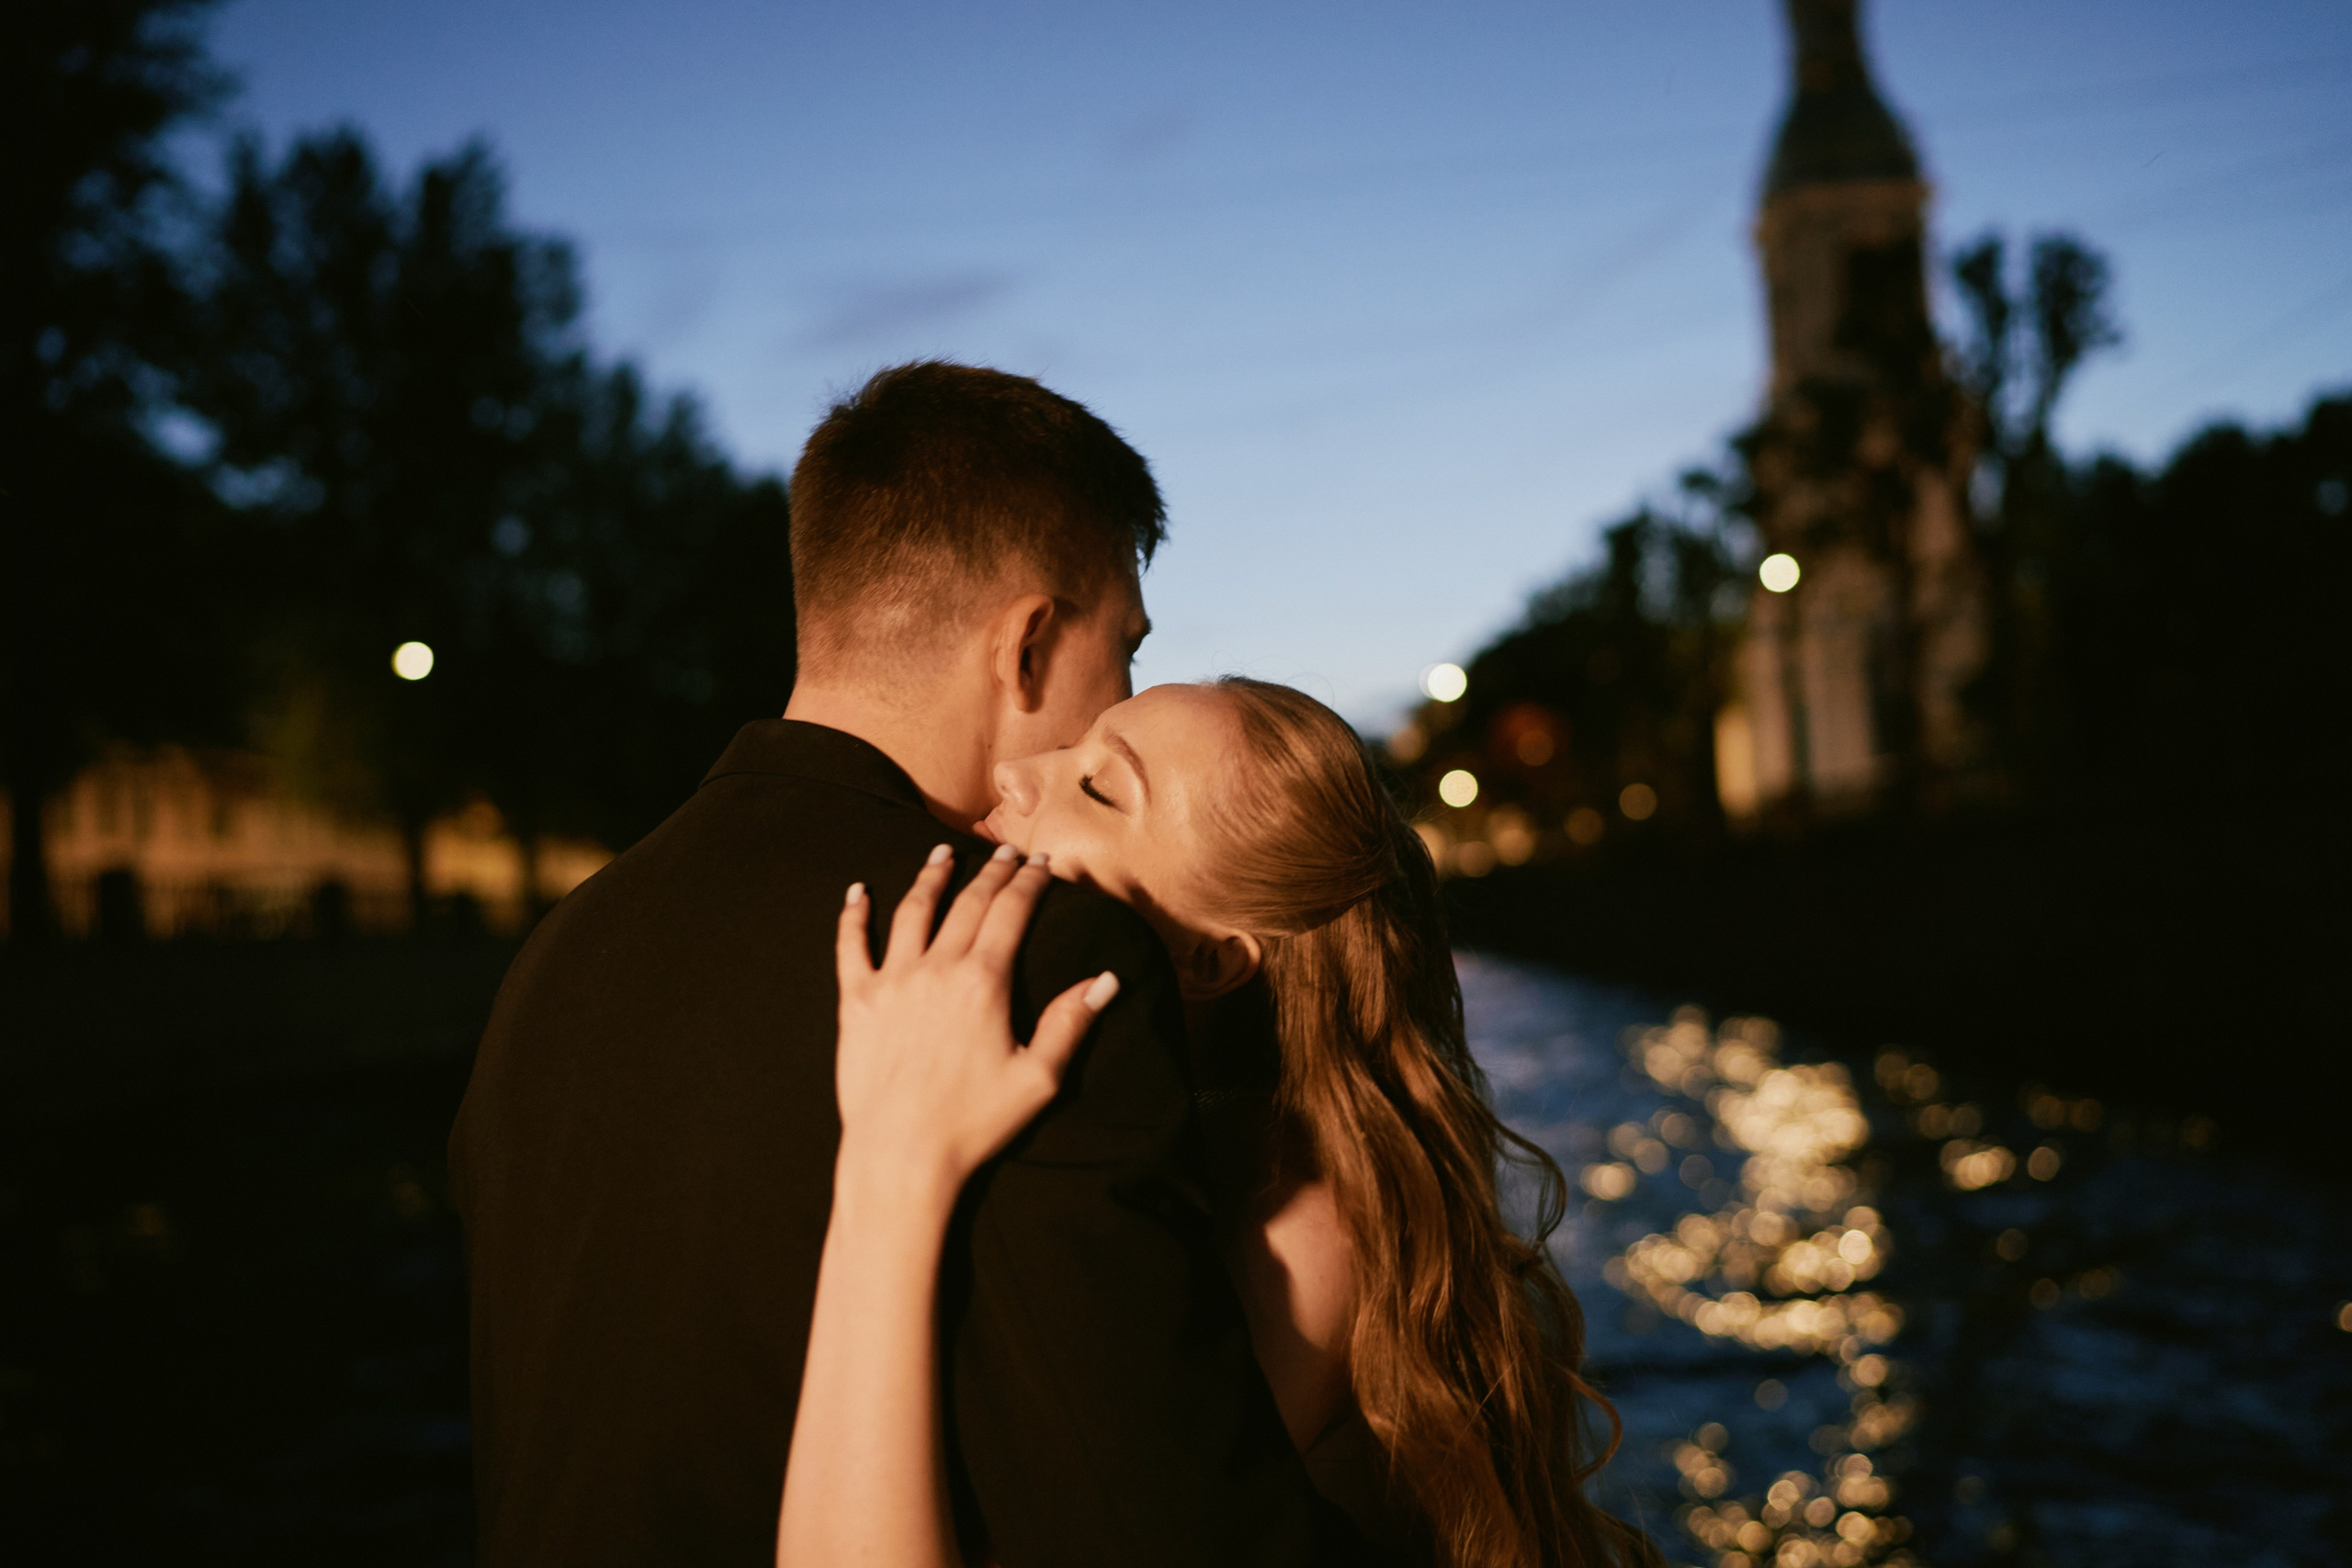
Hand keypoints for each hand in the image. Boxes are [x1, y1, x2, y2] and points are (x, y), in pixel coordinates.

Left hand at [833, 842, 1117, 1209]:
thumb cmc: (974, 1123)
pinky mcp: (857, 1003)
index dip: (1030, 882)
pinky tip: (856, 893)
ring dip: (930, 878)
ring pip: (912, 912)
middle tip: (1006, 852)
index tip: (1042, 863)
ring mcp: (892, 982)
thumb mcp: (1038, 1078)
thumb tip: (1106, 979)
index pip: (1011, 913)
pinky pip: (851, 947)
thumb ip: (1069, 1023)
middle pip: (967, 904)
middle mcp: (936, 969)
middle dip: (991, 872)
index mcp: (983, 982)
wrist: (901, 1154)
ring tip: (942, 854)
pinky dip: (853, 916)